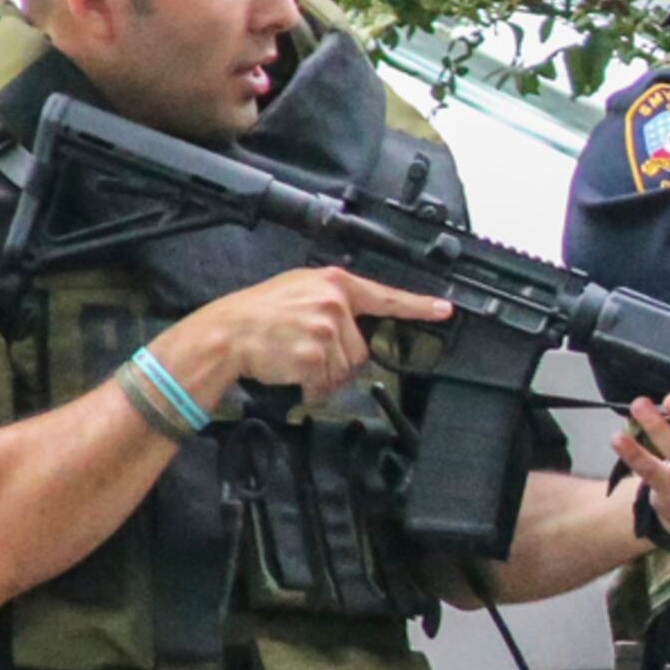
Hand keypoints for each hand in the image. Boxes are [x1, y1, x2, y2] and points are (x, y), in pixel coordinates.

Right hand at [156, 266, 450, 398]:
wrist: (224, 334)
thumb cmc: (256, 315)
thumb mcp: (297, 289)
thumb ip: (332, 299)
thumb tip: (355, 317)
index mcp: (333, 283)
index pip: (385, 296)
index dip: (418, 306)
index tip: (444, 310)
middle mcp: (334, 304)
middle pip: (360, 348)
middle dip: (337, 358)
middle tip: (304, 348)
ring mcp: (325, 329)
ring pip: (345, 368)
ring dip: (322, 374)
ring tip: (293, 357)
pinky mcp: (315, 355)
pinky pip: (326, 383)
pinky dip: (310, 386)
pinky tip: (290, 371)